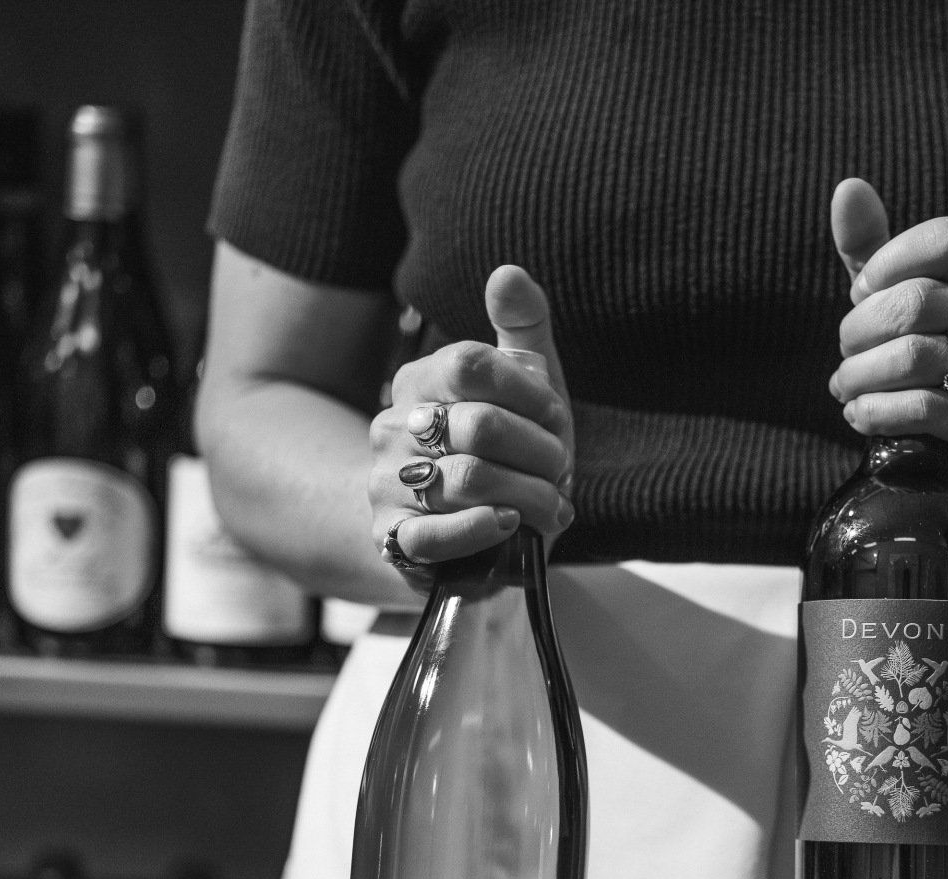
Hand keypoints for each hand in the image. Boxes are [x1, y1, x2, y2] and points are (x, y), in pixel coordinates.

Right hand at [368, 265, 575, 582]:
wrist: (465, 535)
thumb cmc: (505, 455)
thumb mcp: (525, 390)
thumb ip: (521, 329)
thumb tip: (507, 272)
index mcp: (419, 382)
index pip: (471, 364)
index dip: (529, 393)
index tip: (555, 417)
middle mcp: (392, 427)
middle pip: (481, 425)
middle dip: (540, 452)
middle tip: (561, 469)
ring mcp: (386, 483)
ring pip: (469, 479)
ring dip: (530, 495)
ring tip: (550, 505)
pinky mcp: (392, 538)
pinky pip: (436, 534)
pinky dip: (483, 530)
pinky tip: (511, 526)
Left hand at [828, 178, 947, 502]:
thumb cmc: (923, 366)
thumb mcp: (894, 305)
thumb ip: (871, 252)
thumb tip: (848, 188)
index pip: (946, 239)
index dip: (887, 265)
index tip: (862, 294)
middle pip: (919, 301)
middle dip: (860, 330)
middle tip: (845, 353)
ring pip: (916, 357)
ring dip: (861, 376)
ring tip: (846, 388)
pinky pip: (926, 408)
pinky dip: (876, 412)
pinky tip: (860, 417)